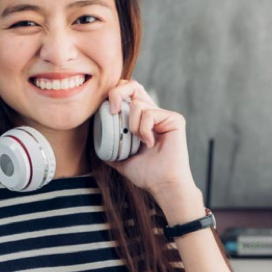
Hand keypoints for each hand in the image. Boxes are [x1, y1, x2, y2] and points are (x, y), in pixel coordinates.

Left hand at [104, 80, 196, 199]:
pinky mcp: (174, 119)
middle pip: (132, 85)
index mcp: (142, 120)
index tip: (107, 112)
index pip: (127, 94)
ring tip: (140, 142)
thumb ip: (111, 150)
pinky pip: (150, 113)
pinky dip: (144, 130)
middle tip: (111, 111)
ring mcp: (165, 115)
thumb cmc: (147, 175)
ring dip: (132, 125)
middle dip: (117, 94)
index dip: (114, 95)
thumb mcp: (122, 160)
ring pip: (137, 104)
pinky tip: (150, 143)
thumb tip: (97, 146)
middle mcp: (154, 113)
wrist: (163, 185)